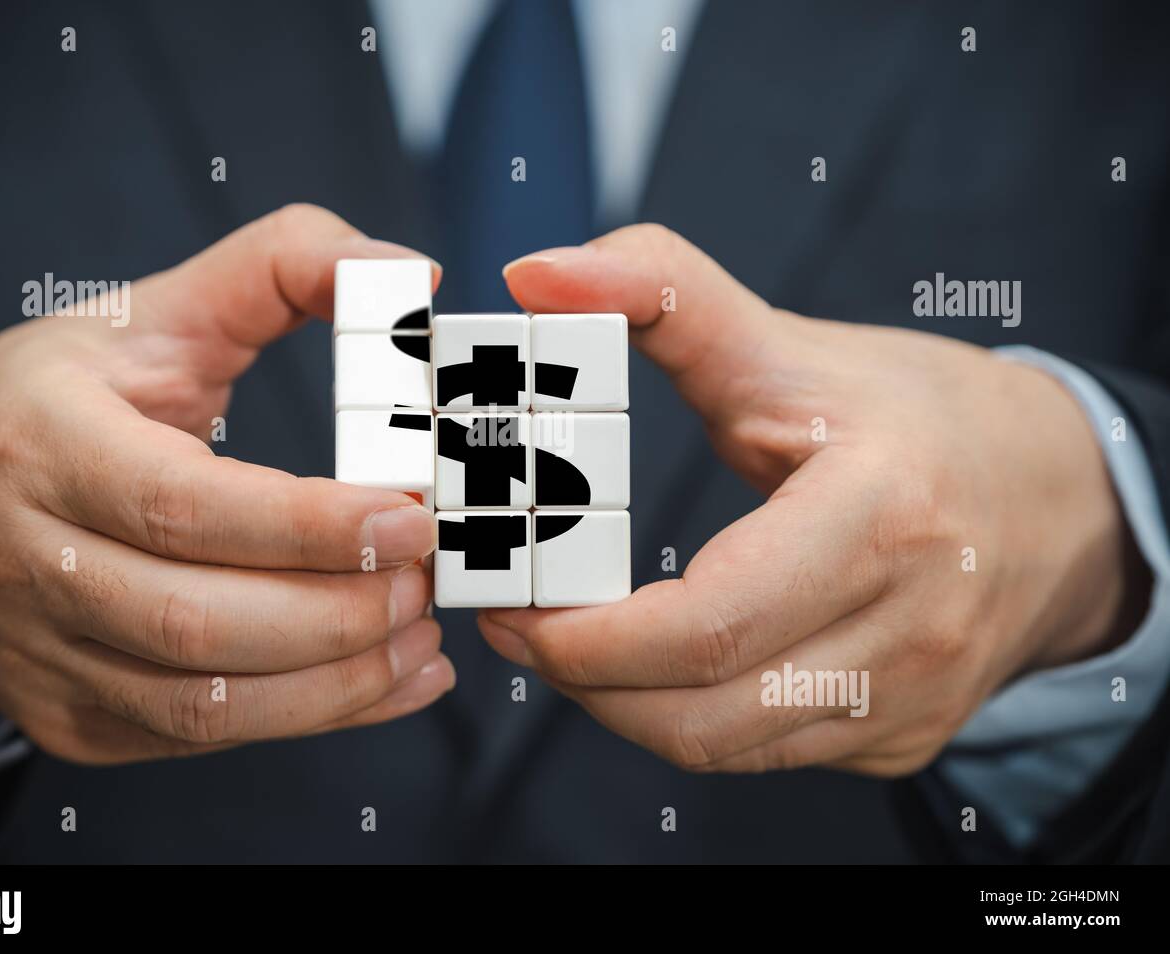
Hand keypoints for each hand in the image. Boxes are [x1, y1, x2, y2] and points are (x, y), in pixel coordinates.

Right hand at [0, 205, 452, 762]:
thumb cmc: (55, 397)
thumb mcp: (152, 310)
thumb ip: (282, 265)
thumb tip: (410, 272)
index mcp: (42, 443)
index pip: (179, 505)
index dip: (305, 525)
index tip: (410, 519)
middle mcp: (25, 560)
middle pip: (194, 622)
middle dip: (335, 613)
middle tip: (424, 580)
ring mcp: (42, 653)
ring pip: (200, 702)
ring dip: (335, 683)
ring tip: (419, 637)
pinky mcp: (70, 715)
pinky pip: (199, 736)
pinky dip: (309, 717)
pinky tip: (384, 680)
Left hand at [480, 225, 1148, 775]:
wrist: (1054, 496)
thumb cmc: (915, 414)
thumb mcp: (793, 343)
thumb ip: (662, 292)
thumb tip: (537, 272)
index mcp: (883, 517)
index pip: (710, 624)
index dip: (590, 640)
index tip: (512, 610)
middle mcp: (911, 628)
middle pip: (703, 712)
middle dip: (584, 682)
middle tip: (518, 629)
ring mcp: (910, 699)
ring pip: (724, 747)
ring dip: (623, 707)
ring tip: (573, 644)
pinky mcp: (901, 736)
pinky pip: (765, 752)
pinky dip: (689, 716)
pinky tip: (657, 662)